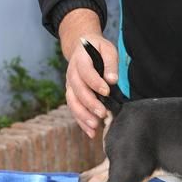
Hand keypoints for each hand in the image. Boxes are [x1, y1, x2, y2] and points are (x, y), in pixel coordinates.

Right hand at [59, 9, 118, 137]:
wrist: (81, 48)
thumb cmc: (97, 49)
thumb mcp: (107, 49)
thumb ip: (110, 63)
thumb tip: (112, 80)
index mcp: (80, 59)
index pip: (86, 72)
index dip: (95, 82)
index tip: (106, 92)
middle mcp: (71, 73)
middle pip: (78, 90)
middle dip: (90, 103)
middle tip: (102, 113)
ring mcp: (70, 85)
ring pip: (73, 102)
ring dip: (83, 116)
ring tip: (95, 127)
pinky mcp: (72, 94)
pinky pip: (74, 109)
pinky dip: (81, 121)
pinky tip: (91, 132)